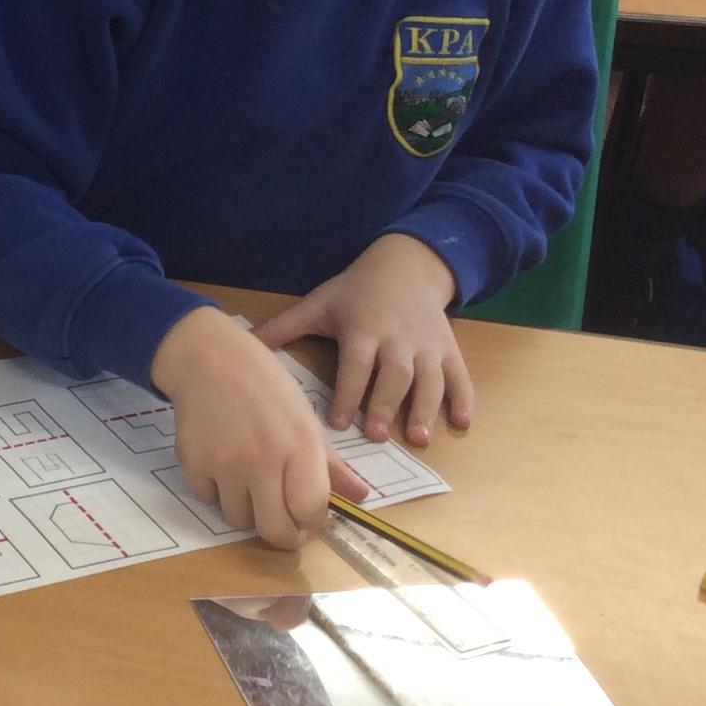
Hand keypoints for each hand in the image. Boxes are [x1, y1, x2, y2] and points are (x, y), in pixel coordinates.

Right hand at [153, 309, 366, 549]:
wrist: (208, 358)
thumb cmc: (265, 385)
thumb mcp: (306, 417)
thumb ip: (331, 463)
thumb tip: (361, 496)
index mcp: (299, 445)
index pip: (310, 511)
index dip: (312, 524)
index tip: (310, 519)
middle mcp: (262, 459)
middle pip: (273, 530)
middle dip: (283, 535)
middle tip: (284, 523)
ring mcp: (224, 463)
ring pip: (238, 520)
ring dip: (248, 511)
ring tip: (251, 486)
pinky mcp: (193, 463)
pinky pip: (208, 500)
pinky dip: (217, 493)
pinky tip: (223, 467)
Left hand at [257, 233, 472, 446]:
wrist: (406, 266)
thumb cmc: (355, 291)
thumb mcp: (318, 303)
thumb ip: (283, 327)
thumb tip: (241, 343)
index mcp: (363, 328)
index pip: (355, 364)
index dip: (348, 393)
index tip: (338, 423)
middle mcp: (397, 338)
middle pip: (394, 374)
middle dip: (386, 406)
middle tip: (378, 437)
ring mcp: (427, 344)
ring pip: (429, 379)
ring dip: (425, 408)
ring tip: (420, 439)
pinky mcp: (449, 348)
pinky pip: (460, 376)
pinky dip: (464, 399)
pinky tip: (463, 423)